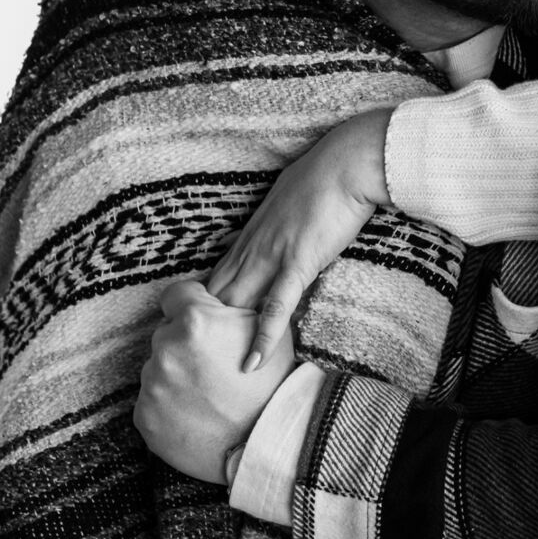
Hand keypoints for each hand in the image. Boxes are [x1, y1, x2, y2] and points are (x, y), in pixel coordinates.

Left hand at [134, 279, 294, 482]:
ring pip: (157, 368)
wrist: (266, 442)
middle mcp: (166, 348)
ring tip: (205, 394)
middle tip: (211, 367)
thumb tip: (220, 295)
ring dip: (176, 376)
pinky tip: (194, 413)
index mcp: (194, 320)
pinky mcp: (144, 416)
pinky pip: (151, 401)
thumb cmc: (271, 383)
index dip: (190, 304)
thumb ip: (235, 306)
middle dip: (185, 345)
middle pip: (166, 334)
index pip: (175, 295)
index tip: (201, 322)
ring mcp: (152, 384)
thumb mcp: (266, 329)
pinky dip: (168, 406)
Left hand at [207, 105, 392, 373]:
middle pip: (217, 296)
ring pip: (237, 303)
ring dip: (224, 337)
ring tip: (212, 373)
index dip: (201, 308)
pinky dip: (263, 336)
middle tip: (193, 361)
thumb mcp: (286, 203)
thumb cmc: (322, 178)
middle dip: (202, 329)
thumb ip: (274, 227)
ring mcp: (271, 257)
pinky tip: (252, 361)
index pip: (215, 279)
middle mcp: (252, 249)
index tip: (193, 333)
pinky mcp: (297, 264)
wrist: (345, 164)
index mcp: (249, 236)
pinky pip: (276, 306)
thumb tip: (274, 237)